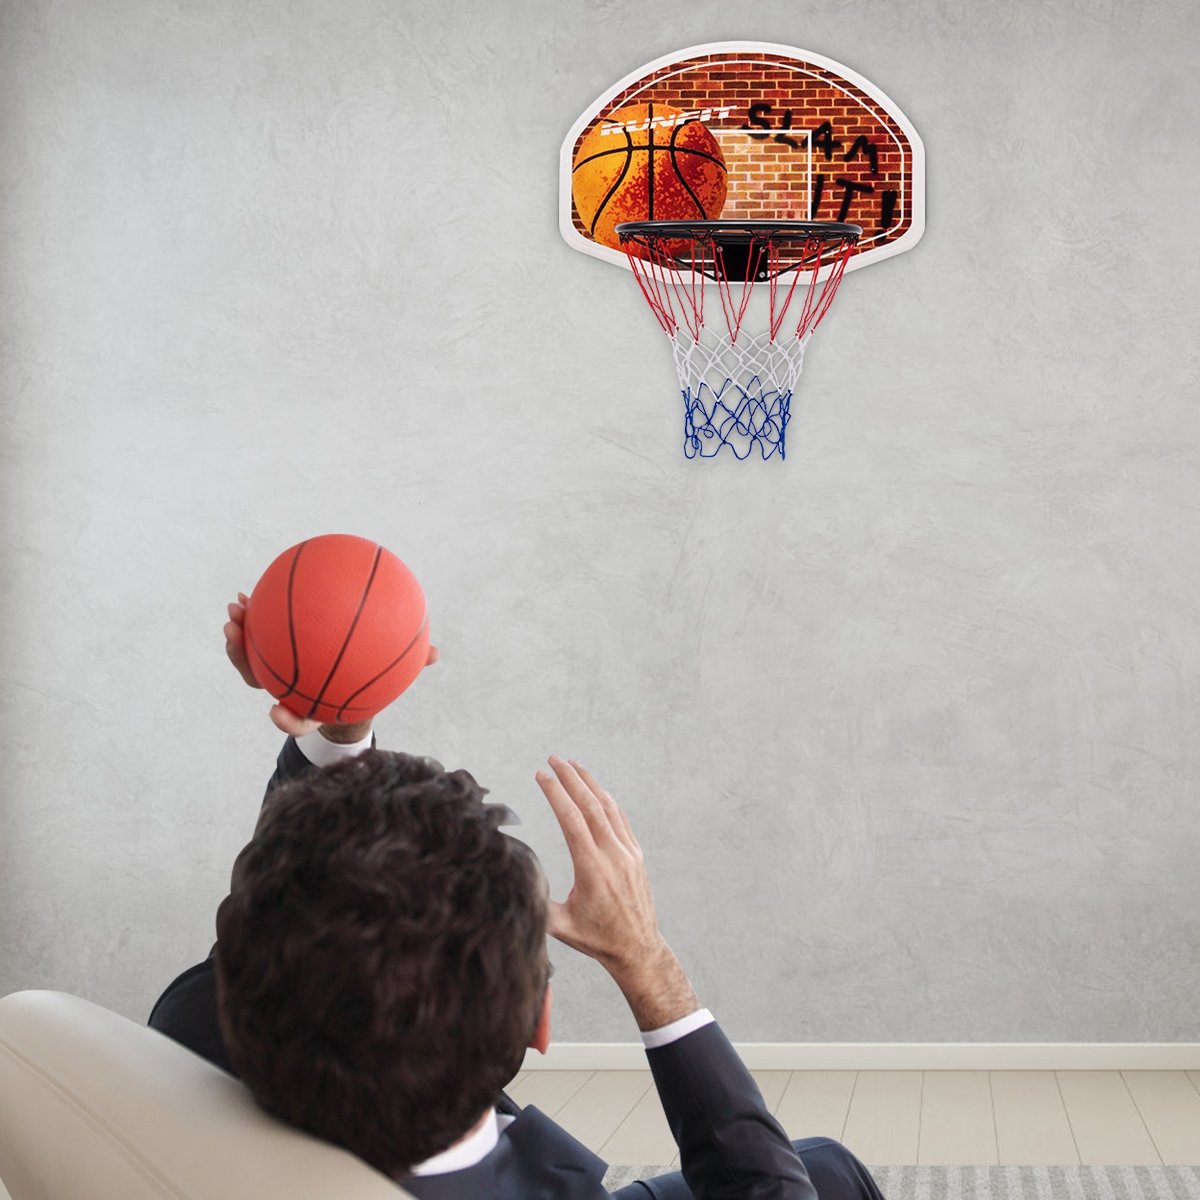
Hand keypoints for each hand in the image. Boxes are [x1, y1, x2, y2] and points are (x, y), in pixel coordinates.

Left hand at [225, 594, 439, 738]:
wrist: (349, 690)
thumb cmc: (371, 683)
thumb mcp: (392, 678)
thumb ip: (408, 667)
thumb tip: (436, 653)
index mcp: (314, 706)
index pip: (299, 719)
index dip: (286, 719)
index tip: (275, 711)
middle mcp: (290, 690)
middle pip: (260, 681)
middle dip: (241, 659)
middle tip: (234, 631)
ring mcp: (278, 672)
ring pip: (251, 659)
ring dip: (238, 635)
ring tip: (236, 607)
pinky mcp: (274, 654)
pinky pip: (261, 636)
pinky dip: (256, 616)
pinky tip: (254, 593)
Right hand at [536, 757, 698, 1029]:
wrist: (638, 948)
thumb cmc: (596, 939)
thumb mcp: (561, 926)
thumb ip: (537, 904)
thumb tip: (510, 881)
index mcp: (592, 869)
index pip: (572, 820)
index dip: (556, 794)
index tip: (541, 774)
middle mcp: (613, 855)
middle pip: (591, 805)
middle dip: (571, 778)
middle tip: (554, 758)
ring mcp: (628, 852)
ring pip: (608, 808)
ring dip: (590, 783)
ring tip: (573, 765)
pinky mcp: (635, 854)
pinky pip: (620, 819)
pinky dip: (606, 800)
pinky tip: (595, 791)